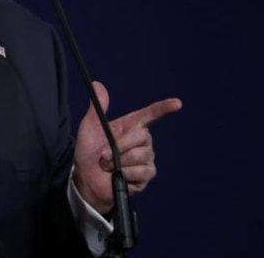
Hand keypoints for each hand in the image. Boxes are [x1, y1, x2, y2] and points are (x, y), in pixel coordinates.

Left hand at [73, 81, 181, 214]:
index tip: (177, 103)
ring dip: (119, 162)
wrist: (86, 178)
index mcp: (131, 126)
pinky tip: (117, 176)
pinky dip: (126, 174)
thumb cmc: (89, 152)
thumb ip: (97, 108)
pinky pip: (141, 172)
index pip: (151, 114)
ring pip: (140, 155)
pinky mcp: (146, 175)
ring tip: (107, 166)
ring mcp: (146, 158)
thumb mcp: (89, 128)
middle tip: (103, 154)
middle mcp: (142, 141)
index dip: (164, 108)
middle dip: (120, 145)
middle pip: (141, 136)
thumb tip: (97, 85)